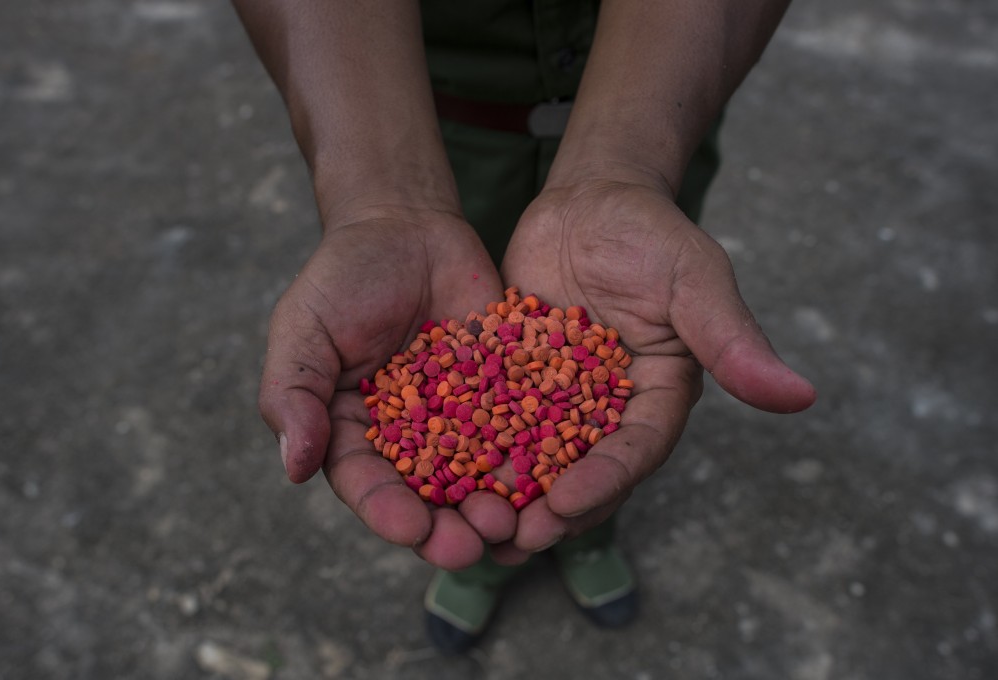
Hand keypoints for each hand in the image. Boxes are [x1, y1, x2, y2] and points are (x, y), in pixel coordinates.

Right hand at [259, 209, 517, 568]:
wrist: (407, 227)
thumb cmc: (344, 277)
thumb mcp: (304, 330)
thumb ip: (293, 395)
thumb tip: (294, 468)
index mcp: (354, 433)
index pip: (367, 485)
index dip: (387, 512)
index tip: (411, 530)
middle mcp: (409, 438)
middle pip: (428, 498)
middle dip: (449, 528)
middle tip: (473, 546)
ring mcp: (461, 418)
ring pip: (480, 475)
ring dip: (496, 505)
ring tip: (516, 524)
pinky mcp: (505, 392)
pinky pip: (524, 427)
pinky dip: (538, 455)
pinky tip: (555, 476)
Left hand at [499, 178, 816, 551]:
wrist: (591, 202)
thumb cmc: (650, 233)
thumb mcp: (694, 279)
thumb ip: (732, 339)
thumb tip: (802, 397)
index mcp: (656, 397)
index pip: (634, 450)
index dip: (604, 480)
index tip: (567, 504)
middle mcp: (608, 410)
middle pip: (581, 471)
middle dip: (548, 508)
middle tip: (511, 539)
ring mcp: (558, 400)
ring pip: (532, 459)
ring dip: (505, 495)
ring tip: (467, 526)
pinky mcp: (513, 382)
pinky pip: (489, 421)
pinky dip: (468, 449)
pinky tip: (432, 474)